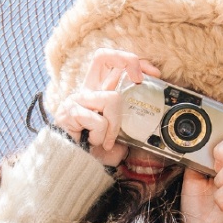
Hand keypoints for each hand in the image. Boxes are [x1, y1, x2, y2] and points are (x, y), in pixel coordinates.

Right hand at [53, 48, 160, 166]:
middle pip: (103, 56)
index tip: (152, 74)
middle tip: (139, 79)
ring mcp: (77, 99)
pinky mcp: (70, 112)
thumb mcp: (119, 134)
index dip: (132, 61)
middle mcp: (87, 90)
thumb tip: (152, 117)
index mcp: (98, 91)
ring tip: (105, 139)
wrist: (74, 166)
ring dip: (115, 124)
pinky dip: (101, 136)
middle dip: (127, 60)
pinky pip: (99, 121)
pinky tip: (93, 143)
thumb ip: (130, 122)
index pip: (112, 62)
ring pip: (112, 99)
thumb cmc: (95, 151)